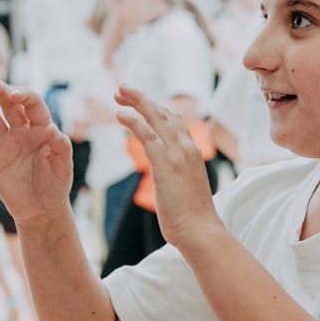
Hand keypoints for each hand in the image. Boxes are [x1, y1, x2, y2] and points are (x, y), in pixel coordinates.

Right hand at [0, 81, 72, 225]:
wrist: (40, 210)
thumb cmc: (55, 186)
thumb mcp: (63, 167)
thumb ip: (60, 146)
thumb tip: (51, 129)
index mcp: (41, 128)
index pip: (33, 105)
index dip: (25, 97)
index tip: (15, 96)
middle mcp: (22, 131)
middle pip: (9, 106)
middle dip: (1, 93)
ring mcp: (5, 143)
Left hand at [114, 85, 218, 247]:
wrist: (200, 231)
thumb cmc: (192, 216)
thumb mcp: (185, 186)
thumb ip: (177, 173)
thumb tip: (167, 173)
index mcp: (192, 152)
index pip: (174, 121)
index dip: (155, 108)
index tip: (139, 101)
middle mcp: (187, 147)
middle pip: (163, 112)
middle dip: (142, 98)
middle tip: (122, 89)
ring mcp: (178, 154)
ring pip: (156, 118)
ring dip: (136, 102)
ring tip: (118, 93)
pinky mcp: (166, 164)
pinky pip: (147, 135)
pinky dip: (133, 121)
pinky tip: (120, 114)